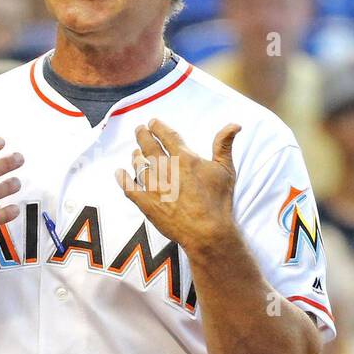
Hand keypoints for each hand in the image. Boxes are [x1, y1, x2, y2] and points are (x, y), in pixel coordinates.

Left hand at [114, 118, 239, 252]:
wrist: (206, 231)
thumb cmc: (218, 201)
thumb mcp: (226, 169)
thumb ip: (224, 145)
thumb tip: (234, 125)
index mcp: (184, 158)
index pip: (167, 135)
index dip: (158, 127)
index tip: (153, 122)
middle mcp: (165, 168)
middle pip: (148, 146)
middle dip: (142, 135)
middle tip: (139, 129)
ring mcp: (153, 185)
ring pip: (138, 164)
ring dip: (136, 156)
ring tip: (135, 152)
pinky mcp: (145, 202)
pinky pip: (128, 187)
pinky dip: (122, 178)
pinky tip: (119, 173)